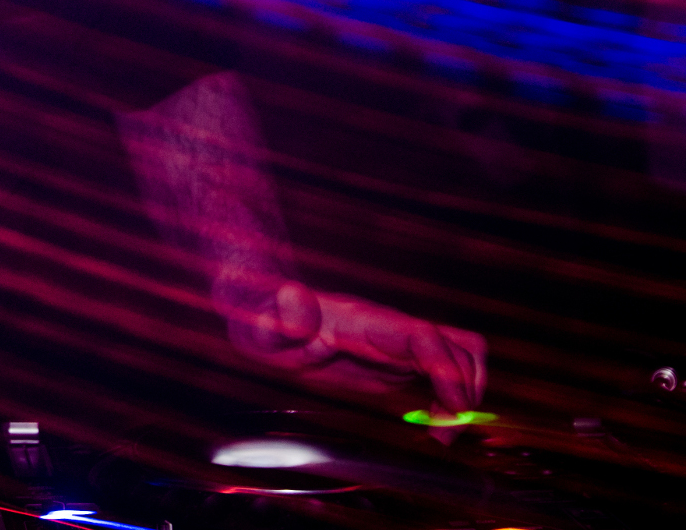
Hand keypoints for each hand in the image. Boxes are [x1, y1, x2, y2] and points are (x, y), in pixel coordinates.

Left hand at [224, 280, 487, 411]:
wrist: (262, 312)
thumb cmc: (261, 320)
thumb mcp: (261, 326)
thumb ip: (278, 318)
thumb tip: (292, 296)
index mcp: (363, 322)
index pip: (422, 336)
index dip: (447, 369)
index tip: (455, 408)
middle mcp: (389, 328)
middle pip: (458, 344)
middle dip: (466, 388)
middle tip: (445, 431)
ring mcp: (396, 342)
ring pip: (459, 355)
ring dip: (465, 393)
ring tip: (442, 432)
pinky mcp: (395, 359)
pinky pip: (442, 371)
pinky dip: (450, 398)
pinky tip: (431, 424)